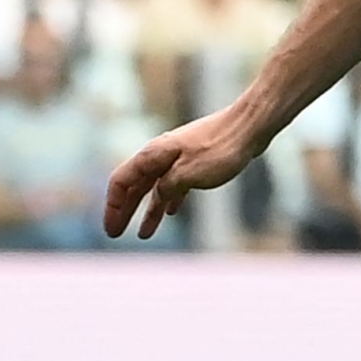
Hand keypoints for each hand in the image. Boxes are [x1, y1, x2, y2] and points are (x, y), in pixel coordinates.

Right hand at [104, 106, 262, 239]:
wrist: (249, 126)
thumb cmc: (220, 148)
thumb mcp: (188, 175)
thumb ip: (167, 188)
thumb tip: (158, 197)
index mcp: (152, 155)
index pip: (121, 182)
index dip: (113, 208)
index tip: (111, 231)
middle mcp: (160, 155)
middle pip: (134, 186)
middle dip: (124, 211)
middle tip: (115, 234)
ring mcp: (178, 157)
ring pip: (156, 187)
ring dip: (149, 210)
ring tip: (144, 234)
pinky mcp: (196, 161)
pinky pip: (176, 184)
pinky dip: (170, 200)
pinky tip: (171, 212)